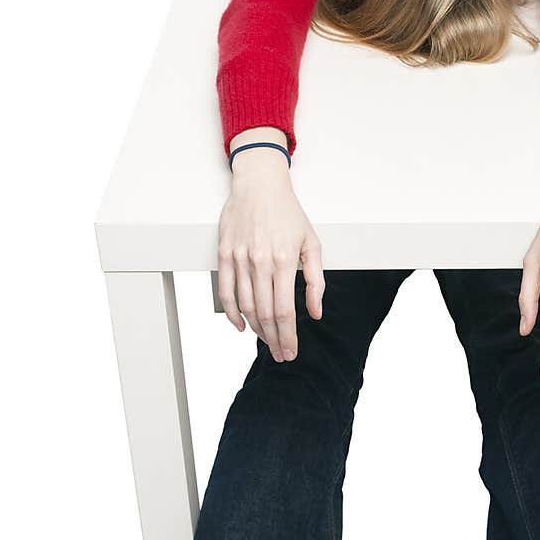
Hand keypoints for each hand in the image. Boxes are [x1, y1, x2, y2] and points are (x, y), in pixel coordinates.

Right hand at [217, 133, 323, 361]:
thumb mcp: (311, 244)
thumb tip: (315, 312)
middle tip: (281, 354)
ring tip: (266, 341)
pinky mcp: (224, 254)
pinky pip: (225, 291)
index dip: (288, 336)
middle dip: (273, 339)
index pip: (284, 311)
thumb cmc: (288, 213)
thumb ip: (315, 280)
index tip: (291, 351)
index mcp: (283, 260)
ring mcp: (239, 258)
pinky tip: (241, 325)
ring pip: (245, 306)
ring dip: (256, 329)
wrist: (259, 185)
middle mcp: (259, 262)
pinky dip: (232, 313)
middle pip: (264, 314)